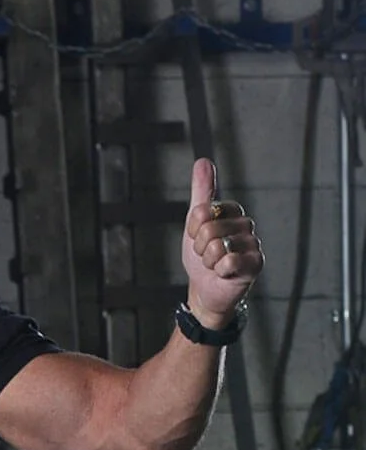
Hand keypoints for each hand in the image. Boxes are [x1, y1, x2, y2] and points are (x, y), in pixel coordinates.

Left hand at [182, 158, 262, 327]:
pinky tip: (224, 273)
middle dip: (200, 248)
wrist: (205, 289)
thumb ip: (201, 192)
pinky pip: (230, 261)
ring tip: (215, 264)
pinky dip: (220, 270)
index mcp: (232, 211)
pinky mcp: (256, 263)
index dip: (192, 228)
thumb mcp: (195, 222)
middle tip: (207, 255)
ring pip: (218, 246)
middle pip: (209, 229)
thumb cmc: (202, 255)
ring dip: (208, 261)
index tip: (197, 237)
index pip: (201, 211)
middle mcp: (246, 224)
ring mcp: (253, 244)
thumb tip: (203, 161)